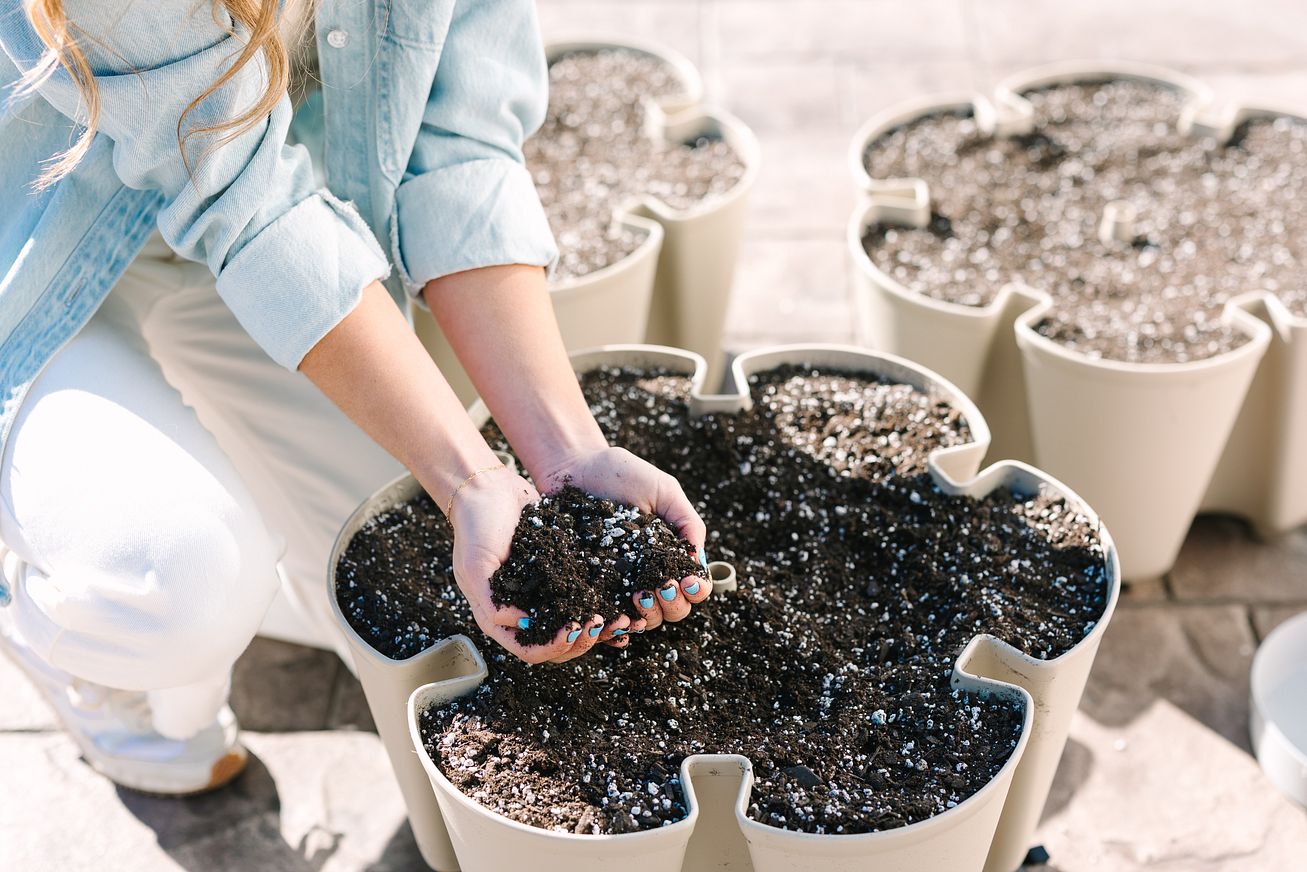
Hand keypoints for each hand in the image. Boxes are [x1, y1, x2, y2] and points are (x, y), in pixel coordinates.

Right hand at [447, 467, 627, 663]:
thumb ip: (491, 601)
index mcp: (499, 616)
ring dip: (597, 628)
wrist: (488, 488)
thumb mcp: (474, 565)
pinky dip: (601, 602)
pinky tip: (620, 599)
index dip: (553, 647)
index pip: (529, 649)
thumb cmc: (476, 527)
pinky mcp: (560, 573)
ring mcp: (543, 593)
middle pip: (557, 644)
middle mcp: (523, 611)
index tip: (572, 629)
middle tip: (601, 623)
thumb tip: (522, 624)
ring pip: (574, 624)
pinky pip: (582, 595)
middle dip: (582, 640)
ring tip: (621, 619)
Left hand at [535, 446, 711, 632]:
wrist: (575, 467)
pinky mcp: (591, 586)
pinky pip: (608, 614)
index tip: (687, 580)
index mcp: (670, 553)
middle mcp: (648, 573)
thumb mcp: (663, 490)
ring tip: (639, 595)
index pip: (694, 586)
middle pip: (674, 609)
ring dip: (650, 615)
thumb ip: (687, 521)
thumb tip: (698, 561)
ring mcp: (619, 583)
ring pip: (645, 619)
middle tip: (663, 586)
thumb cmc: (622, 474)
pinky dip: (617, 623)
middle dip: (675, 604)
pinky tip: (617, 616)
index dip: (697, 590)